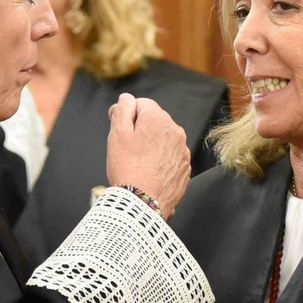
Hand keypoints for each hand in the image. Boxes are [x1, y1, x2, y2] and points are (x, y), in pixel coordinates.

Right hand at [106, 93, 191, 217]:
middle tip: (127, 149)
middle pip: (154, 121)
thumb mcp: (117, 134)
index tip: (120, 130)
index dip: (127, 115)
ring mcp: (182, 150)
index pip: (141, 103)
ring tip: (138, 163)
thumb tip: (127, 98)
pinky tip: (149, 172)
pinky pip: (171, 156)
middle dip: (141, 129)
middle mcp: (176, 131)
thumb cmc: (127, 168)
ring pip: (163, 139)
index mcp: (158, 119)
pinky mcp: (185, 167)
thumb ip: (123, 109)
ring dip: (152, 145)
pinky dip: (161, 160)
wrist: (143, 203)